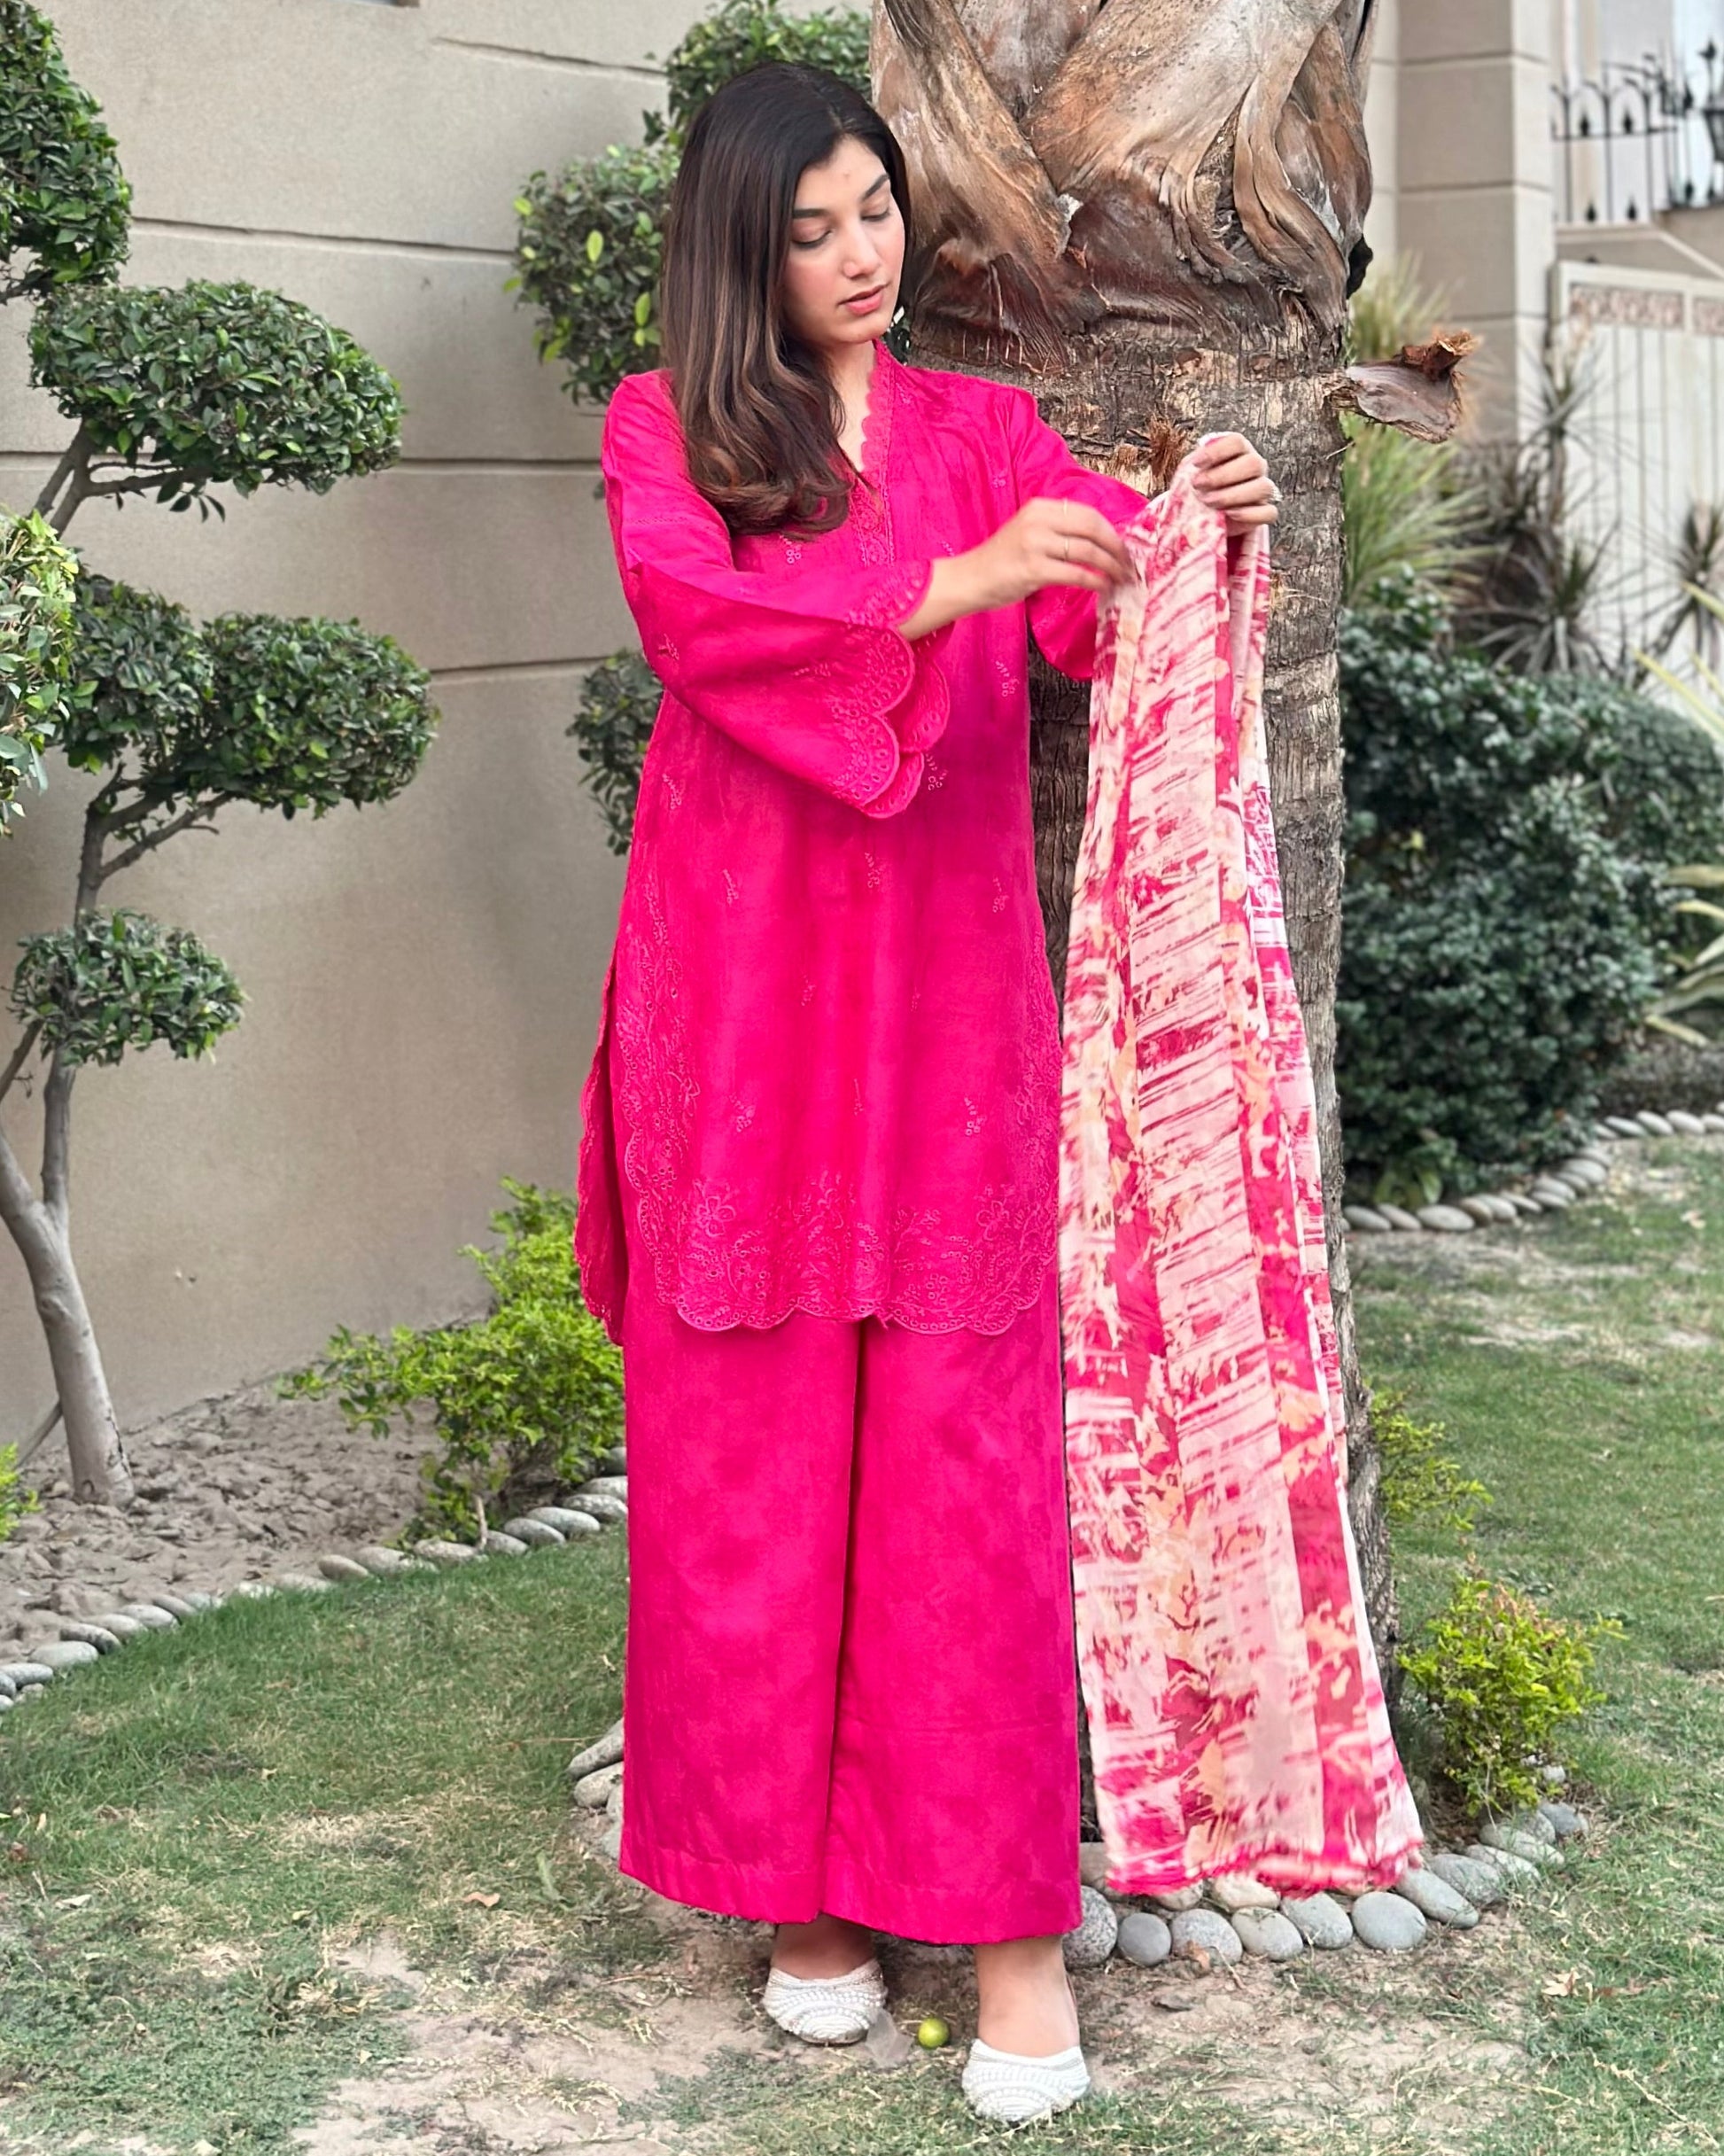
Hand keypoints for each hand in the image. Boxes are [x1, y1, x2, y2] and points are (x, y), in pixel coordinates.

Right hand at [966, 495, 1136, 607]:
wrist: (969, 579)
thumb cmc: (1000, 562)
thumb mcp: (1028, 534)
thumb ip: (1057, 532)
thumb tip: (1097, 543)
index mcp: (1040, 507)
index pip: (1087, 513)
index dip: (1111, 530)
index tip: (1123, 548)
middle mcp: (1039, 520)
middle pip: (1092, 527)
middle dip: (1116, 547)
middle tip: (1128, 564)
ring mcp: (1036, 544)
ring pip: (1087, 550)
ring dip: (1110, 566)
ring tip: (1121, 578)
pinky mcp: (1034, 569)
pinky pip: (1076, 573)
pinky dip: (1095, 580)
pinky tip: (1103, 587)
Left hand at [1190, 433, 1279, 535]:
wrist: (1206, 514)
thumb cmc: (1200, 488)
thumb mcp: (1191, 474)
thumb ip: (1193, 466)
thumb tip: (1192, 468)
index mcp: (1240, 451)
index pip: (1237, 442)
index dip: (1216, 451)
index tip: (1195, 464)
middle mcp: (1255, 466)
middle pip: (1252, 463)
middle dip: (1222, 475)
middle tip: (1198, 485)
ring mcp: (1262, 489)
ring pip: (1263, 487)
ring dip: (1234, 495)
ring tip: (1209, 502)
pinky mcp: (1264, 512)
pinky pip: (1269, 512)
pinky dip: (1250, 514)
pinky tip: (1230, 515)